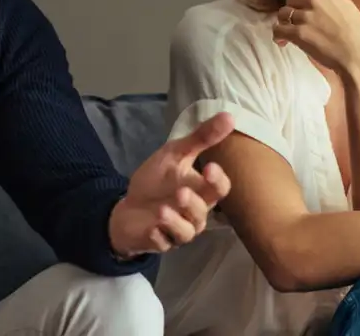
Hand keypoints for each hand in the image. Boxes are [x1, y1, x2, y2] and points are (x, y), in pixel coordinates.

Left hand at [109, 113, 236, 257]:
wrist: (130, 206)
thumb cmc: (157, 180)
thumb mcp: (175, 154)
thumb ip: (201, 138)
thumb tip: (229, 115)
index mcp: (201, 191)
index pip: (220, 189)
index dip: (218, 181)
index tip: (210, 167)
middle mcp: (194, 213)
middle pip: (203, 212)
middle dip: (193, 204)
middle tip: (181, 192)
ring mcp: (177, 229)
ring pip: (187, 231)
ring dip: (175, 221)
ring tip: (162, 210)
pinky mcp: (160, 241)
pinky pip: (163, 243)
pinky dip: (159, 235)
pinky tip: (152, 227)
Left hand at [271, 0, 359, 74]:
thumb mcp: (352, 6)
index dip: (302, 3)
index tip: (303, 11)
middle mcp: (314, 0)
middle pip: (291, 0)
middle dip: (292, 11)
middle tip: (294, 23)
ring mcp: (305, 16)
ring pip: (282, 13)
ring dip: (284, 23)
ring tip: (288, 33)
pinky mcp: (298, 33)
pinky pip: (278, 30)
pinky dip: (278, 36)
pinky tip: (282, 42)